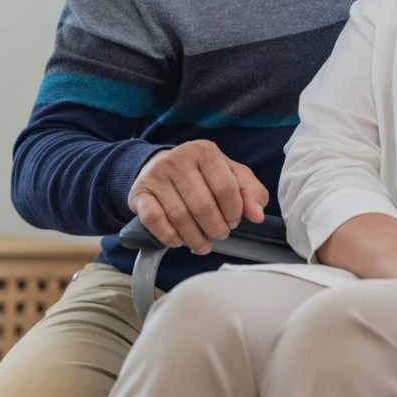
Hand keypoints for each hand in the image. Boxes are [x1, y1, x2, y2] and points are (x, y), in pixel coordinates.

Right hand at [127, 140, 267, 254]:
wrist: (160, 165)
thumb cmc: (203, 173)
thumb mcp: (232, 174)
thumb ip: (251, 192)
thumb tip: (257, 215)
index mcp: (205, 151)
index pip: (226, 188)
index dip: (234, 211)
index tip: (234, 221)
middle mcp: (178, 159)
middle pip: (203, 205)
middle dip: (216, 228)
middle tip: (220, 234)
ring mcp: (155, 176)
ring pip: (180, 216)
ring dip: (195, 238)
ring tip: (203, 245)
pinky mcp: (138, 193)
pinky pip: (155, 220)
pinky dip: (169, 236)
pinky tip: (179, 241)